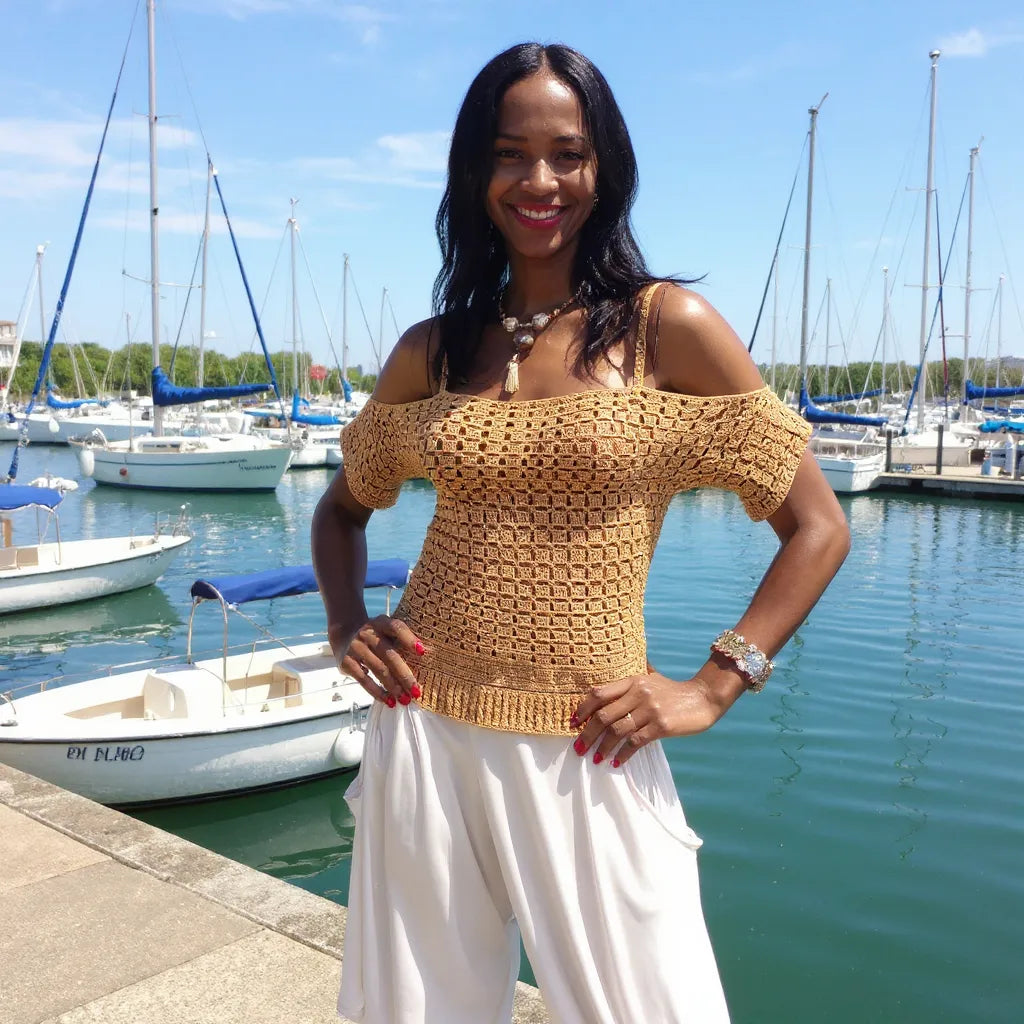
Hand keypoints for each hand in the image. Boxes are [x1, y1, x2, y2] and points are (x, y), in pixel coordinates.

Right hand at [332, 615, 426, 706]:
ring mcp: (356, 647)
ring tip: (405, 699)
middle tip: (417, 691)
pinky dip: (377, 692)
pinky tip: (389, 701)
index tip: (423, 652)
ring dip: (393, 687)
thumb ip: (403, 640)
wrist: (344, 635)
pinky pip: (364, 679)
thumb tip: (429, 654)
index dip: (409, 638)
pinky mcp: (346, 662)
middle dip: (405, 675)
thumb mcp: (386, 631)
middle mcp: (368, 633)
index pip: (396, 627)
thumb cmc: (376, 637)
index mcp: (381, 622)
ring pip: (379, 669)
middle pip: (390, 655)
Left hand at [570, 671, 731, 766]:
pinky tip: (616, 762)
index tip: (573, 723)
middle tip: (578, 748)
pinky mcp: (662, 725)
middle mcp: (638, 693)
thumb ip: (631, 681)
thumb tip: (604, 687)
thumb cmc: (673, 691)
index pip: (599, 693)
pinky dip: (623, 754)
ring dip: (603, 747)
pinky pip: (635, 742)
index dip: (582, 709)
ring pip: (617, 731)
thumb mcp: (651, 678)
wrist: (703, 698)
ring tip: (595, 758)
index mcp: (632, 680)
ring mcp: (650, 709)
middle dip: (587, 734)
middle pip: (603, 715)